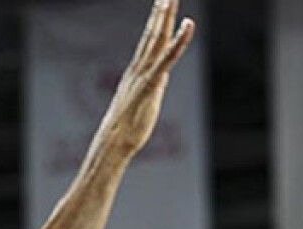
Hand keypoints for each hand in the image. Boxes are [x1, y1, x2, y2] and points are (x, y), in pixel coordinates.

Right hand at [90, 0, 195, 160]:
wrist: (114, 141)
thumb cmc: (128, 127)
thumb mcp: (146, 101)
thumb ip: (155, 85)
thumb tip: (163, 76)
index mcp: (137, 70)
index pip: (149, 39)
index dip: (157, 19)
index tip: (163, 2)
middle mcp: (139, 67)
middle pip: (152, 32)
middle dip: (161, 10)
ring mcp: (144, 74)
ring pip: (157, 38)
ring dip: (166, 17)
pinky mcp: (151, 83)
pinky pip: (167, 58)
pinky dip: (179, 40)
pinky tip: (188, 25)